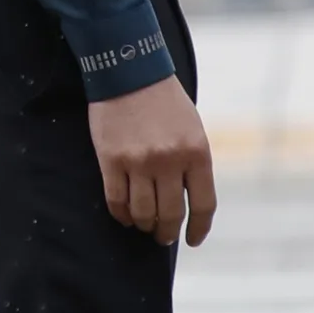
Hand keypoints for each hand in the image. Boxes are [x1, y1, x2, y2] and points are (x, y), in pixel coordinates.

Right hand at [88, 74, 215, 245]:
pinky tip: (124, 215)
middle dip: (166, 231)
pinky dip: (121, 213)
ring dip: (143, 224)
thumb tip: (187, 201)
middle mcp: (169, 161)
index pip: (202, 206)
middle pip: (170, 213)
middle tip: (162, 236)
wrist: (128, 72)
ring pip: (142, 211)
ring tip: (142, 225)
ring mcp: (139, 161)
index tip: (192, 240)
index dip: (198, 229)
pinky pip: (116, 198)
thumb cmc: (164, 102)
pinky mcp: (111, 158)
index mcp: (197, 154)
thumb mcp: (192, 131)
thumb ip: (192, 164)